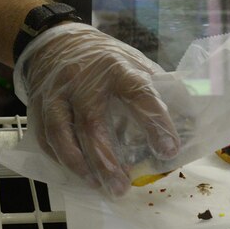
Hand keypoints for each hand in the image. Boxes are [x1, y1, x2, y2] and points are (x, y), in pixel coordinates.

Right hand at [13, 23, 180, 195]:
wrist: (57, 41)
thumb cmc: (104, 60)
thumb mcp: (134, 63)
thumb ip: (157, 91)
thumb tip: (190, 124)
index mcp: (116, 68)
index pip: (139, 94)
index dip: (154, 122)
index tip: (168, 150)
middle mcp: (82, 79)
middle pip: (91, 122)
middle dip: (106, 160)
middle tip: (121, 188)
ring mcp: (56, 92)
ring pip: (61, 133)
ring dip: (79, 164)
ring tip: (97, 185)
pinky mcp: (39, 105)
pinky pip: (45, 138)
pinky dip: (60, 159)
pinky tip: (77, 173)